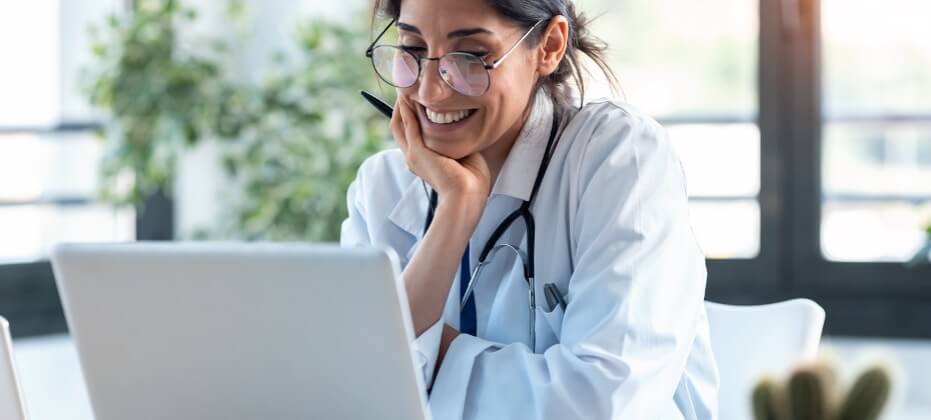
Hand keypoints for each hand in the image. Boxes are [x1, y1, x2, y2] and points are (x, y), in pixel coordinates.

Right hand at [391, 96, 490, 211]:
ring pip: (400, 122)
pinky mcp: (417, 152)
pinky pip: (408, 124)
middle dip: (401, 104)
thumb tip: (465, 124)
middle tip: (407, 85)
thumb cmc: (471, 180)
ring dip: (401, 102)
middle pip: (398, 124)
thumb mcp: (463, 154)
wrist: (468, 196)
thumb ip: (458, 140)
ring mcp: (413, 155)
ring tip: (406, 85)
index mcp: (422, 159)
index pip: (409, 131)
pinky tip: (410, 95)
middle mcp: (413, 157)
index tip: (416, 96)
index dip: (408, 113)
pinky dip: (407, 108)